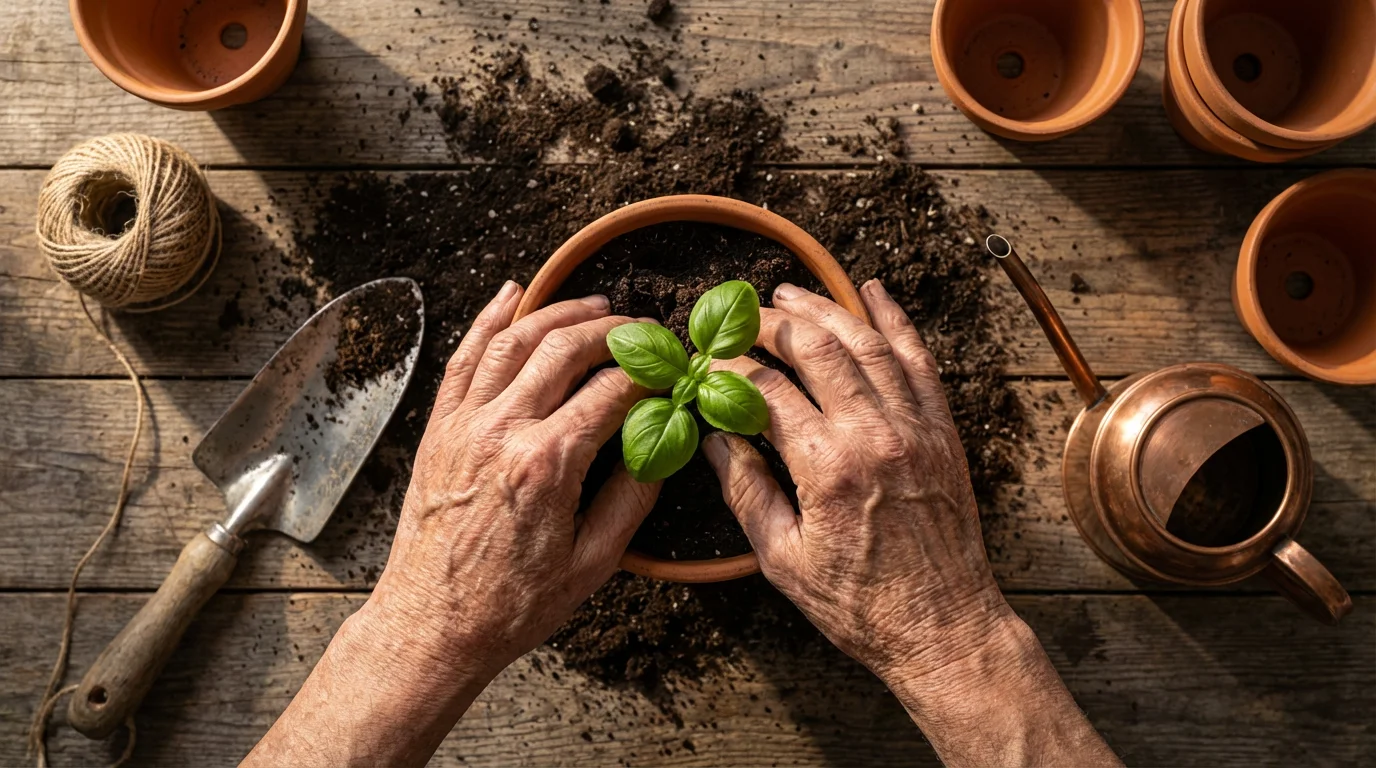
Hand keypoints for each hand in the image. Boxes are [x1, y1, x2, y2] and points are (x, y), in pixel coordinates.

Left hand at [370, 281, 658, 678]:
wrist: (432, 625)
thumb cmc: (510, 605)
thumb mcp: (592, 563)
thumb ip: (632, 498)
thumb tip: (661, 447)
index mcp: (547, 464)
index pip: (612, 391)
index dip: (650, 371)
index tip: (671, 367)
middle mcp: (502, 431)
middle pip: (565, 349)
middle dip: (612, 329)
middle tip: (643, 329)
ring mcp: (464, 425)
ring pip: (513, 340)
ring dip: (558, 313)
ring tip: (593, 306)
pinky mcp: (439, 429)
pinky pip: (464, 359)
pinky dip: (487, 319)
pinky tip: (511, 294)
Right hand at [702, 280, 1008, 677]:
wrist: (943, 627)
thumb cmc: (860, 605)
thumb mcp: (782, 560)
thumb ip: (746, 493)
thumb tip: (715, 440)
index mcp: (828, 468)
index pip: (768, 390)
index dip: (732, 368)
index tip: (710, 362)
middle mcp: (875, 436)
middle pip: (817, 349)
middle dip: (773, 323)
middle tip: (743, 316)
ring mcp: (915, 429)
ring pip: (867, 344)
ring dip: (826, 309)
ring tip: (792, 294)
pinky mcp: (942, 432)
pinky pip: (919, 361)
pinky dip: (896, 321)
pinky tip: (874, 292)